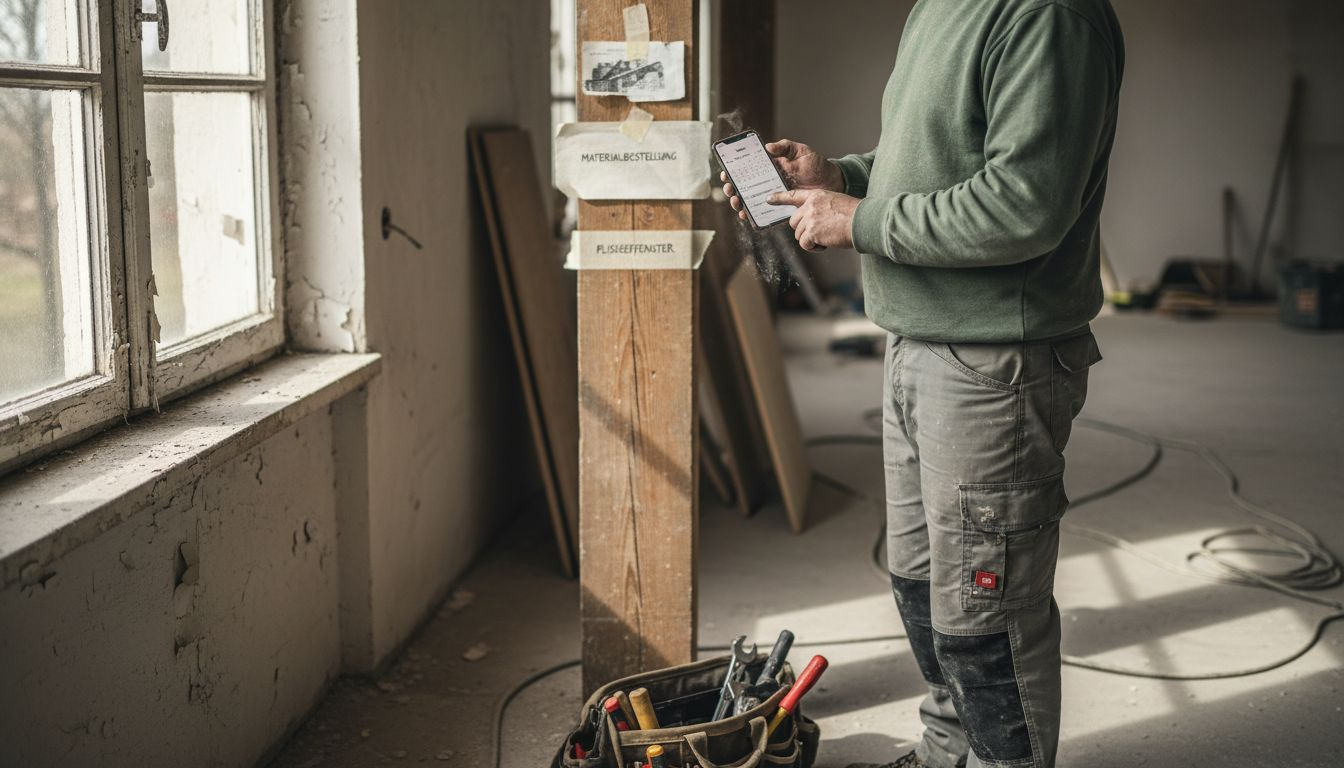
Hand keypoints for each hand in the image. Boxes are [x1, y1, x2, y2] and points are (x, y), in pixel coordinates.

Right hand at [720, 138, 844, 222]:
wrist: (830, 183)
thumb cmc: (816, 165)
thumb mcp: (801, 151)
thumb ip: (785, 147)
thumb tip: (768, 147)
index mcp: (769, 167)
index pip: (747, 168)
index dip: (734, 171)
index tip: (727, 173)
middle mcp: (767, 182)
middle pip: (743, 186)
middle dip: (732, 189)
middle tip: (730, 190)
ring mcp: (772, 196)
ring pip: (749, 200)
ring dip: (738, 203)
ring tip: (736, 203)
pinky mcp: (779, 208)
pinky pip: (762, 213)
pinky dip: (752, 215)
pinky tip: (746, 215)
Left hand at [768, 189, 859, 251]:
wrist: (863, 221)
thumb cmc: (855, 215)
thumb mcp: (835, 203)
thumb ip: (820, 209)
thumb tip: (810, 223)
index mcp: (817, 195)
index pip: (794, 195)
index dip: (780, 198)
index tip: (769, 199)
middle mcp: (810, 205)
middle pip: (794, 222)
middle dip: (804, 230)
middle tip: (820, 233)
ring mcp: (810, 218)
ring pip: (799, 235)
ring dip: (811, 240)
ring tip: (828, 237)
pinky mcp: (812, 232)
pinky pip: (805, 244)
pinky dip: (814, 248)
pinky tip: (826, 243)